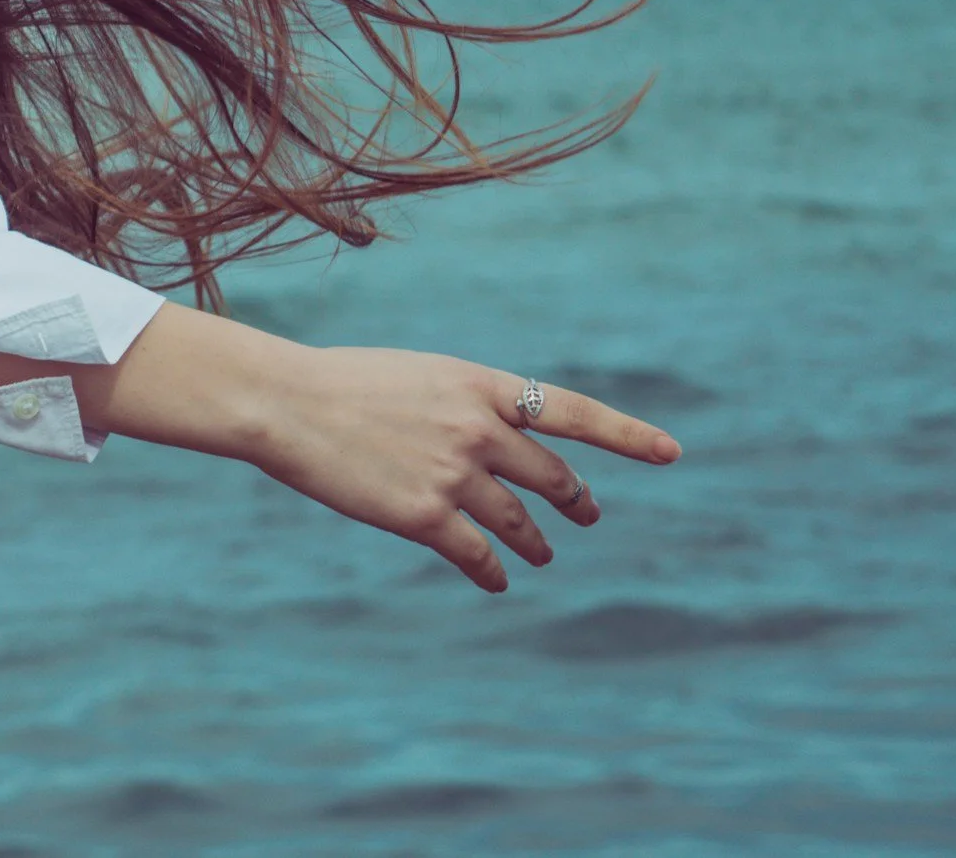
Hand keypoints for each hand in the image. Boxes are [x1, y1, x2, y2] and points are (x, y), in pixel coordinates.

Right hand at [239, 342, 680, 591]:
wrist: (286, 402)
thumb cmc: (340, 383)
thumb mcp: (416, 376)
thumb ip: (462, 405)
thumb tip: (492, 444)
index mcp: (479, 383)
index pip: (572, 411)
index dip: (626, 435)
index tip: (670, 453)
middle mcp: (478, 428)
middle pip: (550, 474)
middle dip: (573, 497)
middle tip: (585, 514)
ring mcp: (454, 474)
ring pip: (518, 519)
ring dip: (535, 541)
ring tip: (542, 553)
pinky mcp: (424, 516)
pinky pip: (477, 553)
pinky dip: (492, 569)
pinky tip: (496, 578)